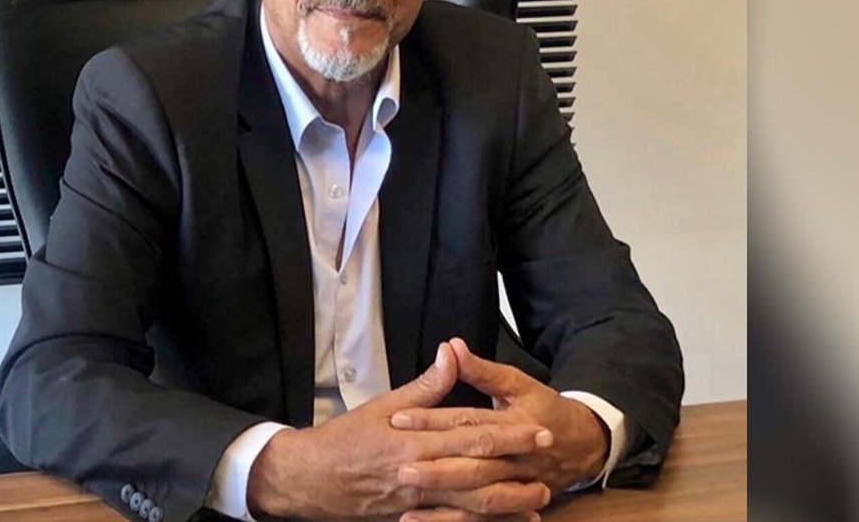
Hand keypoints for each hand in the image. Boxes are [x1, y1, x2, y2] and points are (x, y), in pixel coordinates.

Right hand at [247, 343, 554, 519]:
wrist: (309, 479)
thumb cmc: (345, 439)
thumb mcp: (383, 406)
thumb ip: (424, 386)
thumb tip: (451, 353)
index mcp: (413, 442)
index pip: (471, 438)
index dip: (508, 435)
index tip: (538, 430)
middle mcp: (418, 475)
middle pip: (478, 476)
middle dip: (517, 470)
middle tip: (549, 464)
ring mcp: (415, 504)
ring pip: (470, 507)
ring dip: (507, 504)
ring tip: (537, 500)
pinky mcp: (409, 519)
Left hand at [389, 338, 609, 504]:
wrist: (583, 445)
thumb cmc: (546, 409)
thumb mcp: (517, 384)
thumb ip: (481, 370)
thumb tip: (451, 347)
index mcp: (513, 423)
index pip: (468, 422)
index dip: (433, 420)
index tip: (399, 418)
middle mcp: (514, 458)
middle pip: (473, 464)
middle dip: (436, 466)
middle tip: (400, 466)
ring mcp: (515, 485)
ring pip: (477, 495)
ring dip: (443, 496)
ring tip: (408, 493)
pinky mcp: (511, 503)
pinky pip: (480, 517)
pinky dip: (450, 519)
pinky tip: (418, 518)